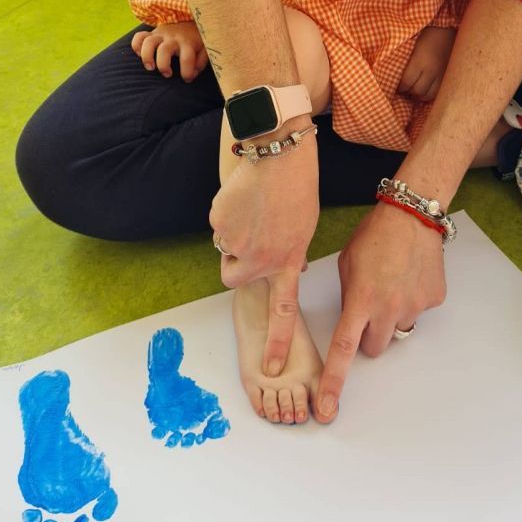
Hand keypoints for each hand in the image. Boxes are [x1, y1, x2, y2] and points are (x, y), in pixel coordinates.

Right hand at [131, 22, 207, 81]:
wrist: (190, 19)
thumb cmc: (197, 39)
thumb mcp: (204, 49)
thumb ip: (200, 62)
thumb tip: (191, 75)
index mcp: (188, 43)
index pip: (187, 58)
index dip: (187, 73)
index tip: (187, 79)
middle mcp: (173, 38)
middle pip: (164, 50)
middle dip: (163, 66)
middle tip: (167, 74)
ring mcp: (161, 34)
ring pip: (148, 42)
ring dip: (146, 57)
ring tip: (150, 68)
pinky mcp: (152, 33)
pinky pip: (139, 37)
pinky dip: (136, 46)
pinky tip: (140, 55)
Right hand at [210, 135, 319, 375]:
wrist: (279, 153)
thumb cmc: (297, 186)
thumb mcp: (304, 227)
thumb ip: (291, 252)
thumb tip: (288, 267)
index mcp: (287, 261)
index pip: (283, 311)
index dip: (278, 342)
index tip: (271, 368)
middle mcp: (261, 258)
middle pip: (234, 277)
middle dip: (234, 263)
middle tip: (246, 239)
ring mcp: (237, 241)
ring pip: (224, 246)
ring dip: (232, 233)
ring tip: (252, 207)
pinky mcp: (219, 221)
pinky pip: (217, 223)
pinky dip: (226, 212)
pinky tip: (243, 195)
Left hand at [314, 200, 445, 422]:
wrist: (413, 215)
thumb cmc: (375, 235)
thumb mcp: (348, 264)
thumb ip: (349, 296)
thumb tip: (352, 317)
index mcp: (360, 300)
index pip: (343, 350)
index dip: (333, 381)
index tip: (327, 408)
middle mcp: (388, 309)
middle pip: (375, 347)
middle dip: (370, 334)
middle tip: (370, 306)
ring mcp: (414, 306)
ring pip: (398, 329)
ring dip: (393, 314)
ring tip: (393, 281)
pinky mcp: (434, 300)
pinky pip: (419, 311)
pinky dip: (414, 298)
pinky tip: (411, 275)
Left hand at [397, 27, 454, 101]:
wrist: (446, 28)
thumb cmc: (424, 33)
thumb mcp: (411, 45)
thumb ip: (404, 60)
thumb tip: (391, 72)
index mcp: (420, 61)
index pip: (406, 82)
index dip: (399, 87)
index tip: (395, 86)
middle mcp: (432, 70)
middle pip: (417, 91)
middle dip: (408, 92)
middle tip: (402, 89)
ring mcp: (442, 74)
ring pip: (428, 95)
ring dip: (418, 95)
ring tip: (412, 91)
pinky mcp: (448, 76)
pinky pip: (437, 92)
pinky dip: (429, 95)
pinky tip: (423, 90)